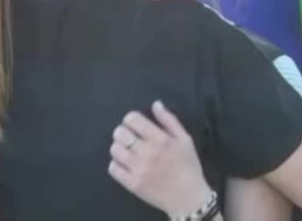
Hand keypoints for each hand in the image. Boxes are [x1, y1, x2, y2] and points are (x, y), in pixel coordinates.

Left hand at [108, 101, 212, 218]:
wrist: (188, 198)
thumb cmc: (188, 166)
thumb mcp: (185, 140)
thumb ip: (170, 120)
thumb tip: (156, 104)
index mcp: (161, 139)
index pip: (133, 120)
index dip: (130, 119)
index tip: (133, 124)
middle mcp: (148, 153)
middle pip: (120, 133)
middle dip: (122, 132)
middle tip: (128, 137)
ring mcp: (138, 169)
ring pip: (115, 150)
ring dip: (118, 147)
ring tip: (126, 150)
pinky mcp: (132, 184)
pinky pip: (113, 168)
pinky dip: (115, 164)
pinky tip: (124, 164)